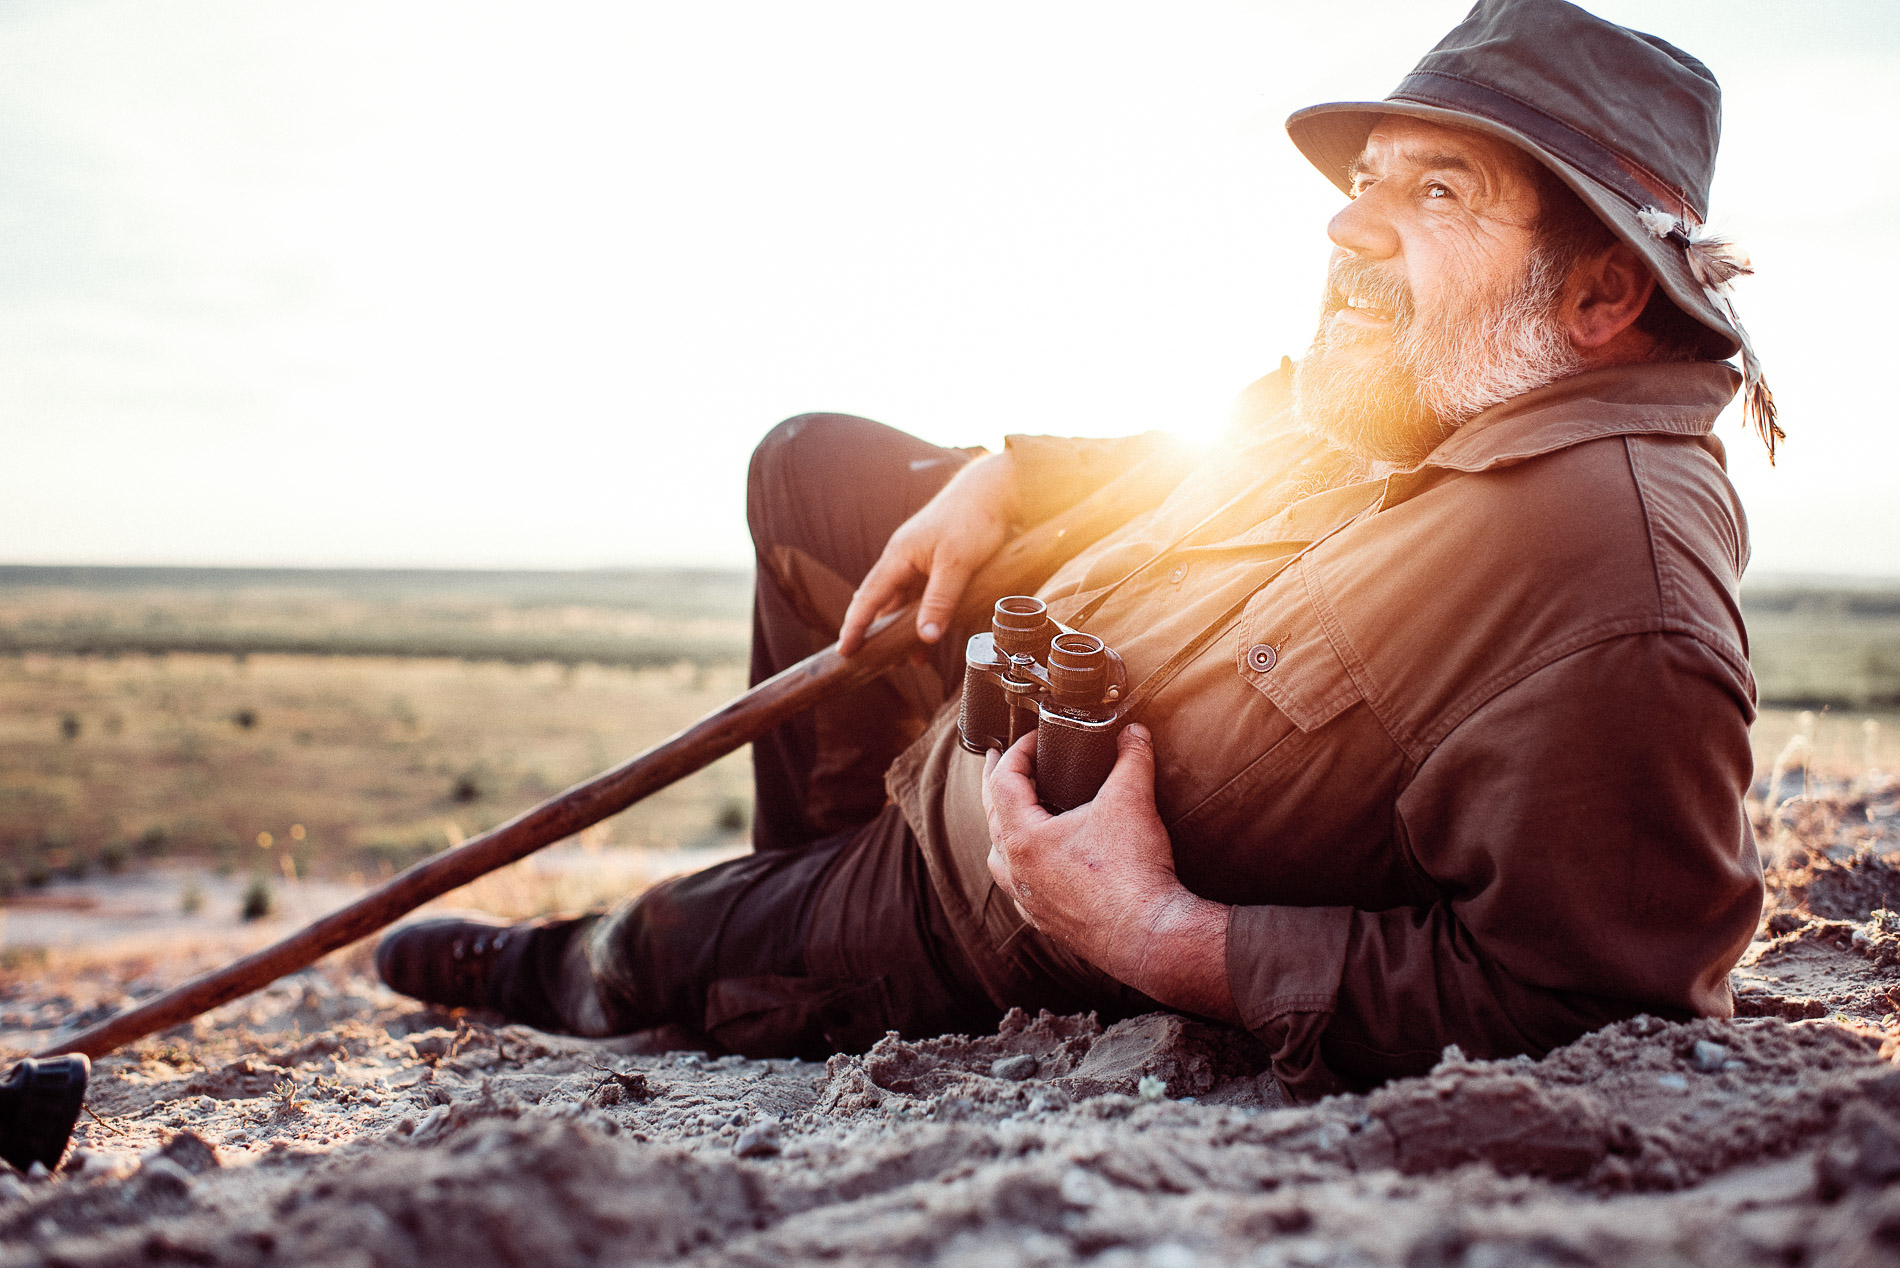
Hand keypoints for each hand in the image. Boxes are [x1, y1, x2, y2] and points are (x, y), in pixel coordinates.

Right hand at [838, 450, 1015, 654]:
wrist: (992, 489)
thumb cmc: (972, 519)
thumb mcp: (957, 564)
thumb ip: (940, 601)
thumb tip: (925, 638)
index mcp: (899, 556)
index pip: (869, 597)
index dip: (855, 625)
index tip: (845, 650)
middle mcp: (903, 559)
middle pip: (882, 601)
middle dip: (875, 632)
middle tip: (871, 661)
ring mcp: (919, 560)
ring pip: (904, 601)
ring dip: (904, 629)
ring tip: (908, 660)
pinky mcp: (936, 562)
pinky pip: (922, 595)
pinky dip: (923, 616)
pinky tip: (931, 634)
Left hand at [981, 724, 1237, 1020]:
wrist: (1149, 936)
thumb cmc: (1133, 873)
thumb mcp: (1132, 801)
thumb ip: (1132, 759)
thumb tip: (1134, 732)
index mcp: (1025, 838)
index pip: (1003, 782)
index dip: (1016, 752)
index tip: (1033, 739)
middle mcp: (1018, 870)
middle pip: (992, 817)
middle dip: (996, 784)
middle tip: (999, 761)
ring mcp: (1030, 900)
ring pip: (999, 859)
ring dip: (1002, 832)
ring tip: (1013, 815)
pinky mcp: (1048, 922)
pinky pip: (1021, 892)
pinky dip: (1022, 871)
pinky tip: (1037, 868)